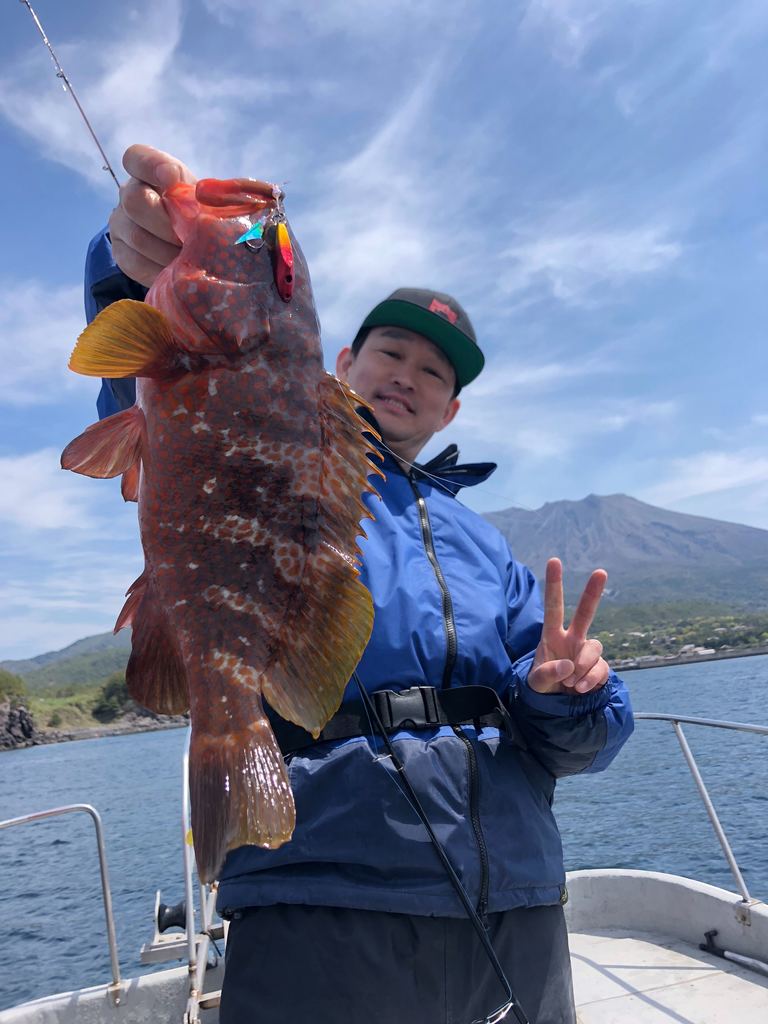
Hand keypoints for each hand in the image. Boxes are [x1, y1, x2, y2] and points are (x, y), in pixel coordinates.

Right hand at [108, 144, 197, 286]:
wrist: (183, 245)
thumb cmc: (198, 215)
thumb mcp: (204, 200)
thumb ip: (207, 195)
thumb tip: (223, 200)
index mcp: (147, 174)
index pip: (137, 158)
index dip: (153, 166)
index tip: (173, 179)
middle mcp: (128, 194)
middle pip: (136, 202)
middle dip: (168, 223)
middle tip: (192, 238)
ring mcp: (121, 224)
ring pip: (138, 237)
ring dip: (169, 251)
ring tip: (192, 259)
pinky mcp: (121, 253)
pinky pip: (136, 263)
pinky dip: (160, 270)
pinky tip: (178, 272)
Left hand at [528, 558, 609, 694]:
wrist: (557, 706)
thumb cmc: (542, 686)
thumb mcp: (536, 683)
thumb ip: (547, 673)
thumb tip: (568, 665)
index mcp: (552, 636)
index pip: (553, 606)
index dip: (554, 584)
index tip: (554, 560)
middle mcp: (572, 639)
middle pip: (585, 612)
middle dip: (592, 593)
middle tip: (600, 571)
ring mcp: (587, 652)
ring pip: (594, 648)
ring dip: (583, 666)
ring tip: (570, 683)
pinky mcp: (599, 668)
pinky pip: (601, 669)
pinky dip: (590, 680)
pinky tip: (580, 688)